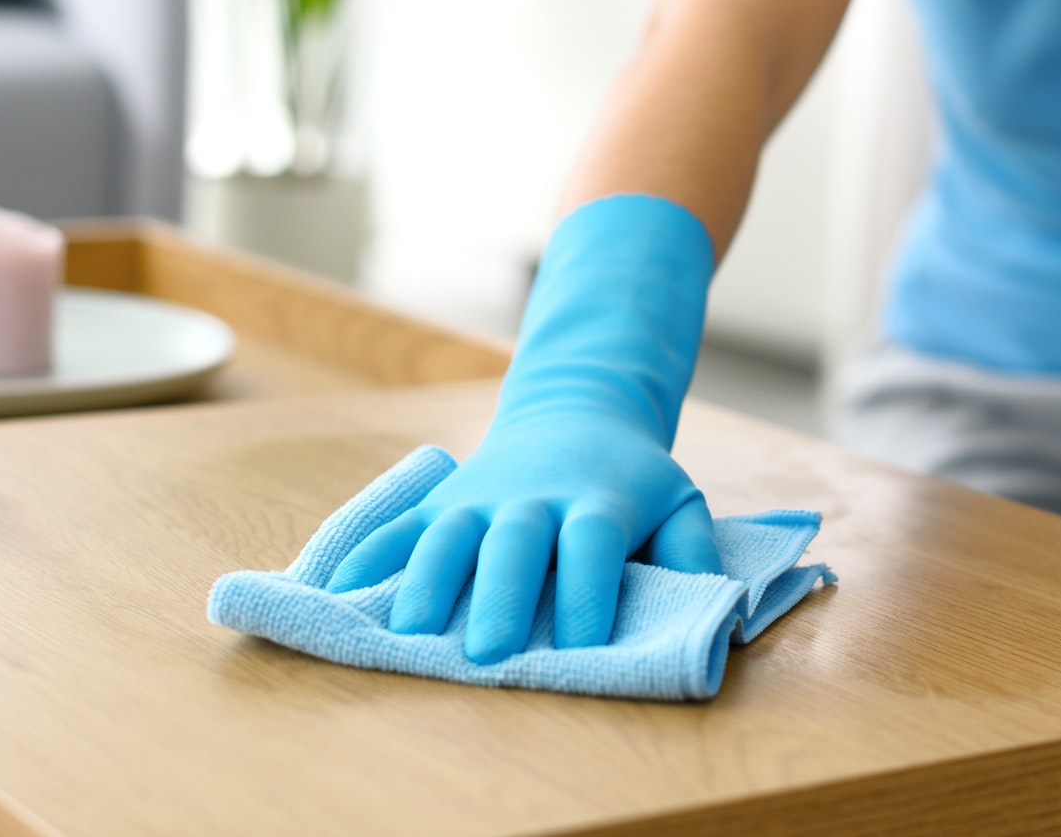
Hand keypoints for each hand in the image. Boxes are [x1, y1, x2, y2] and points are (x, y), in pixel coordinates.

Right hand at [325, 403, 718, 662]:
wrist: (578, 409)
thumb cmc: (633, 478)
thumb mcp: (679, 501)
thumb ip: (695, 551)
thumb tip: (721, 606)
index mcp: (597, 502)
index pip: (592, 544)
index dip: (588, 589)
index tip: (584, 641)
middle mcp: (534, 499)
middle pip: (514, 543)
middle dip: (499, 595)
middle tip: (485, 650)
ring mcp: (482, 498)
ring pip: (449, 534)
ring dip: (426, 579)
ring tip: (407, 629)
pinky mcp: (444, 501)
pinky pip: (400, 528)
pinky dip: (369, 558)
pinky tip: (338, 590)